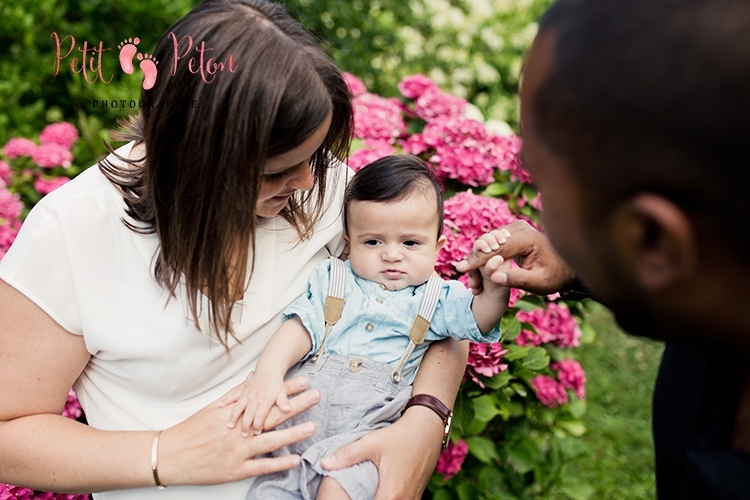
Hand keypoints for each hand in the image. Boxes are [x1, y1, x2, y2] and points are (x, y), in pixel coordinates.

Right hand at [157, 376, 318, 485]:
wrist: (171, 455)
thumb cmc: (192, 430)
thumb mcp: (213, 408)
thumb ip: (236, 394)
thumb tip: (252, 379)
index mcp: (235, 414)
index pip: (265, 399)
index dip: (286, 390)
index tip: (304, 382)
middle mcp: (239, 430)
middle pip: (272, 415)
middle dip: (296, 405)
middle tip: (316, 396)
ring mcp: (238, 451)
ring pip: (271, 441)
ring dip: (293, 434)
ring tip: (313, 426)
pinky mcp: (235, 470)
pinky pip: (261, 467)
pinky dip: (279, 464)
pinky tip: (295, 460)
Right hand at [220, 371, 290, 436]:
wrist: (269, 370)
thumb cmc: (276, 384)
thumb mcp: (282, 393)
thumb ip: (283, 402)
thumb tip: (287, 409)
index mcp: (265, 401)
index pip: (260, 415)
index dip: (258, 424)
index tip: (256, 433)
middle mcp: (255, 398)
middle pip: (249, 413)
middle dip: (245, 424)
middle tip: (243, 435)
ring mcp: (247, 394)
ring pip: (239, 406)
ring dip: (234, 416)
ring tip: (229, 425)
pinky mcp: (241, 390)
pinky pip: (232, 395)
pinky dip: (226, 400)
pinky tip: (219, 406)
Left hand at [320, 405, 442, 499]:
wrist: (428, 428)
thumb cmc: (400, 435)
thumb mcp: (372, 442)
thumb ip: (348, 455)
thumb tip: (324, 464)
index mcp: (390, 494)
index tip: (346, 498)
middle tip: (354, 494)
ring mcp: (413, 499)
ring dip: (377, 499)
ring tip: (364, 493)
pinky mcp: (417, 494)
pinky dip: (390, 499)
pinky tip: (378, 492)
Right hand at [455, 220, 575, 294]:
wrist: (565, 267)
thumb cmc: (554, 277)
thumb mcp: (538, 283)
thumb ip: (517, 280)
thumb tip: (494, 277)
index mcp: (528, 238)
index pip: (497, 248)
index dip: (477, 260)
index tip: (461, 269)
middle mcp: (520, 228)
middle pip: (489, 242)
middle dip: (475, 258)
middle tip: (462, 272)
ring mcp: (515, 228)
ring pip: (488, 241)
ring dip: (478, 257)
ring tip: (469, 274)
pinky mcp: (512, 232)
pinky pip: (493, 242)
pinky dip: (485, 254)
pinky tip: (476, 267)